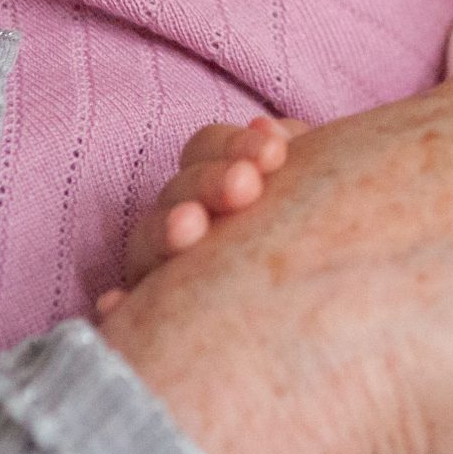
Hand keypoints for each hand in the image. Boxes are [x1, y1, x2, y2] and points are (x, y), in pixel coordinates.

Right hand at [93, 115, 311, 316]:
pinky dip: (118, 309)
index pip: (204, 151)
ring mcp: (164, 272)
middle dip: (208, 183)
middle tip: (245, 186)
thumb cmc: (324, 239)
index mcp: (216, 184)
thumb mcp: (315, 188)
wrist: (335, 320)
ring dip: (163, 232)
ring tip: (190, 227)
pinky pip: (127, 316)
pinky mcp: (153, 323)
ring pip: (148, 246)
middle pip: (177, 192)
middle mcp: (183, 223)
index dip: (231, 146)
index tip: (273, 154)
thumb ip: (290, 153)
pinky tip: (117, 306)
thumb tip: (268, 130)